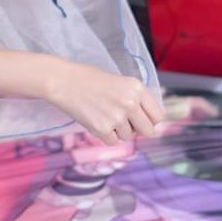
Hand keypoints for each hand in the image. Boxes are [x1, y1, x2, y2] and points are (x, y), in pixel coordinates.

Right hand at [47, 61, 164, 144]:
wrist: (63, 81)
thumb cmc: (90, 78)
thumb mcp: (119, 81)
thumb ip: (135, 98)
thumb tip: (148, 121)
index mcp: (136, 87)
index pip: (158, 116)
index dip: (150, 119)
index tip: (141, 118)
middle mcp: (130, 102)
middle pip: (148, 131)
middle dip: (138, 129)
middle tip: (124, 121)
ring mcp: (116, 117)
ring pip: (128, 137)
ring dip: (119, 130)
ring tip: (104, 114)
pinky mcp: (102, 129)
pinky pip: (113, 141)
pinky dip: (106, 135)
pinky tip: (96, 120)